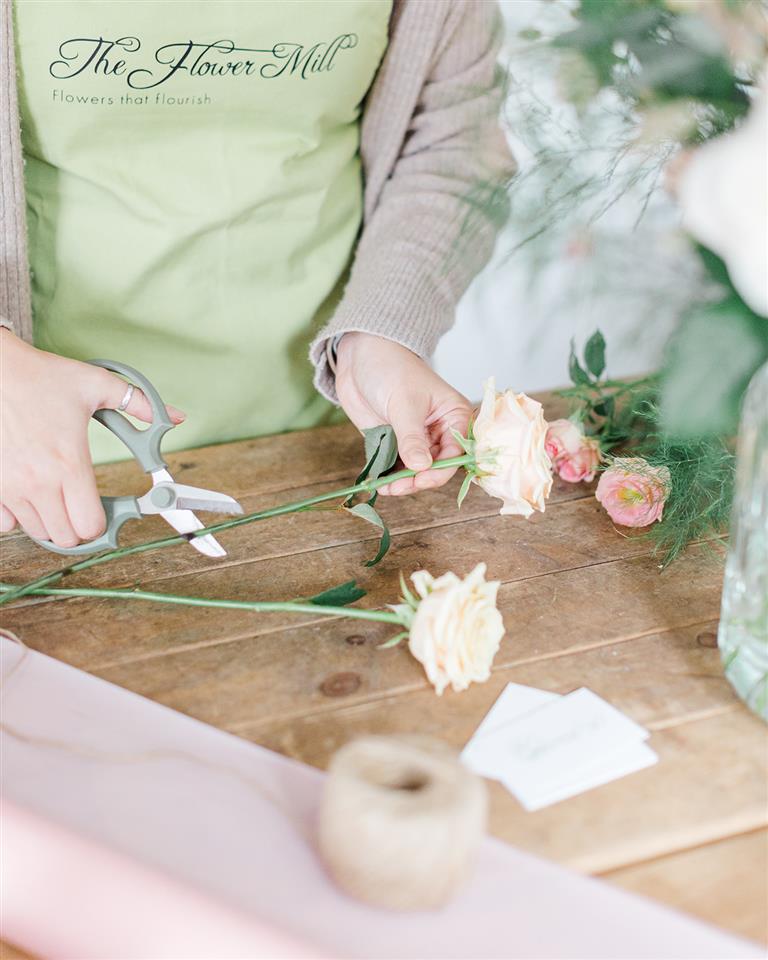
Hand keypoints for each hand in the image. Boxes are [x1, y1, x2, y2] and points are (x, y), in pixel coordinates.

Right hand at [0, 330, 184, 547]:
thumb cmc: (43, 376)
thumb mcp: (97, 385)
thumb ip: (141, 404)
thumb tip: (177, 419)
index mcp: (69, 463)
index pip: (90, 525)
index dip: (105, 523)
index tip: (110, 508)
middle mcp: (38, 481)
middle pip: (66, 539)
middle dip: (81, 528)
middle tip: (86, 506)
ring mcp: (10, 486)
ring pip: (38, 533)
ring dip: (53, 522)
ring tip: (60, 497)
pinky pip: (6, 524)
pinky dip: (19, 517)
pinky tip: (30, 495)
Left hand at [335, 332, 472, 495]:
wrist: (362, 354)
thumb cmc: (391, 368)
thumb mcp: (404, 403)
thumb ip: (412, 438)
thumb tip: (422, 468)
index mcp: (454, 417)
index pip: (455, 454)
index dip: (438, 471)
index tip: (419, 479)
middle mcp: (440, 432)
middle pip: (436, 468)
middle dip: (418, 480)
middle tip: (396, 488)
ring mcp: (416, 439)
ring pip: (416, 472)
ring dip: (402, 483)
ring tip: (385, 488)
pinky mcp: (395, 443)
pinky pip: (396, 467)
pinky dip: (389, 477)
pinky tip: (379, 483)